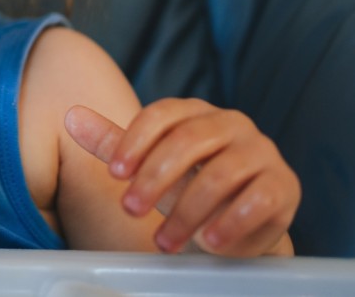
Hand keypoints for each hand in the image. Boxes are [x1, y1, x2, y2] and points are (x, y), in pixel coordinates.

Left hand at [64, 99, 299, 255]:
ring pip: (221, 174)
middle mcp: (232, 123)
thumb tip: (70, 115)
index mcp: (196, 112)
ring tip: (164, 242)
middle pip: (189, 141)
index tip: (113, 175)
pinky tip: (209, 243)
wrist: (238, 226)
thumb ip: (113, 143)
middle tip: (129, 210)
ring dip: (188, 212)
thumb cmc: (187, 188)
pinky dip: (231, 222)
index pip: (162, 114)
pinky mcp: (284, 184)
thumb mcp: (147, 167)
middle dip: (154, 179)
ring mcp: (261, 151)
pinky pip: (259, 198)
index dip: (134, 141)